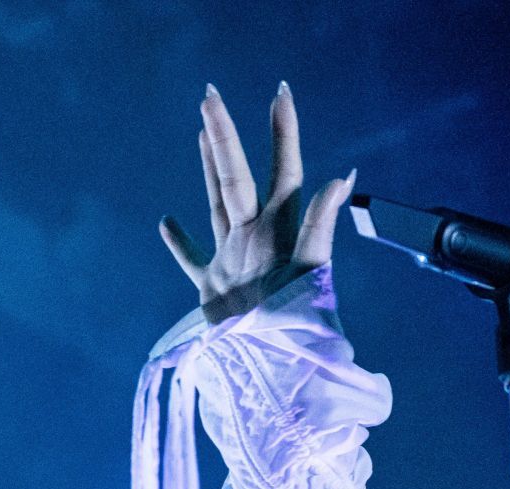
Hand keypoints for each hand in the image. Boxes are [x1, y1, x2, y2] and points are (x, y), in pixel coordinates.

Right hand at [159, 83, 356, 324]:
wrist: (275, 375)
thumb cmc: (297, 328)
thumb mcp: (310, 272)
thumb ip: (321, 224)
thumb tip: (344, 176)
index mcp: (280, 232)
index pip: (284, 172)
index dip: (284, 133)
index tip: (281, 93)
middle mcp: (258, 240)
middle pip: (237, 177)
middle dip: (224, 136)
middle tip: (210, 94)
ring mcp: (235, 263)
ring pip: (219, 204)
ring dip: (209, 171)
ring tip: (200, 135)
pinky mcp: (215, 292)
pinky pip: (192, 261)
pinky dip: (179, 244)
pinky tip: (166, 222)